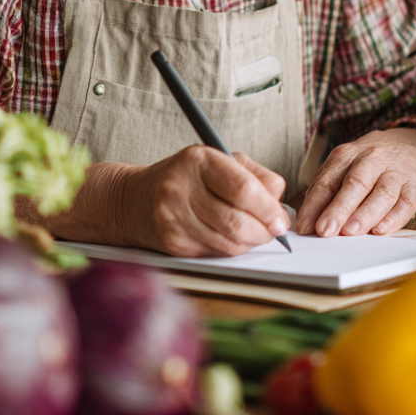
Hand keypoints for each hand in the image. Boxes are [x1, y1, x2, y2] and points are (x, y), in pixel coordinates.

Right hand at [121, 146, 289, 256]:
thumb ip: (255, 177)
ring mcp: (174, 217)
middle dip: (264, 232)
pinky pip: (216, 254)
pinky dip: (231, 249)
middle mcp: (182, 188)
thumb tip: (280, 207)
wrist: (135, 199)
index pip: (244, 189)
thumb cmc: (187, 177)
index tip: (280, 219)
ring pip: (229, 243)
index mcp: (199, 160)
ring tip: (252, 233)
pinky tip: (228, 237)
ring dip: (250, 243)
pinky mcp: (172, 243)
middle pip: (238, 221)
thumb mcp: (219, 161)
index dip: (268, 209)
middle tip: (272, 230)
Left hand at [296, 128, 415, 237]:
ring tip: (350, 232)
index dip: (314, 205)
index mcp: (346, 155)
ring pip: (382, 193)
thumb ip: (326, 191)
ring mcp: (395, 172)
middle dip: (338, 209)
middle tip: (325, 230)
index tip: (305, 226)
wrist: (406, 146)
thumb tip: (308, 221)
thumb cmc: (366, 163)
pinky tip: (381, 230)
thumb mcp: (342, 167)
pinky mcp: (415, 185)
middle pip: (355, 184)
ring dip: (365, 214)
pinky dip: (394, 218)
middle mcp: (371, 160)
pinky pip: (407, 203)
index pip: (328, 181)